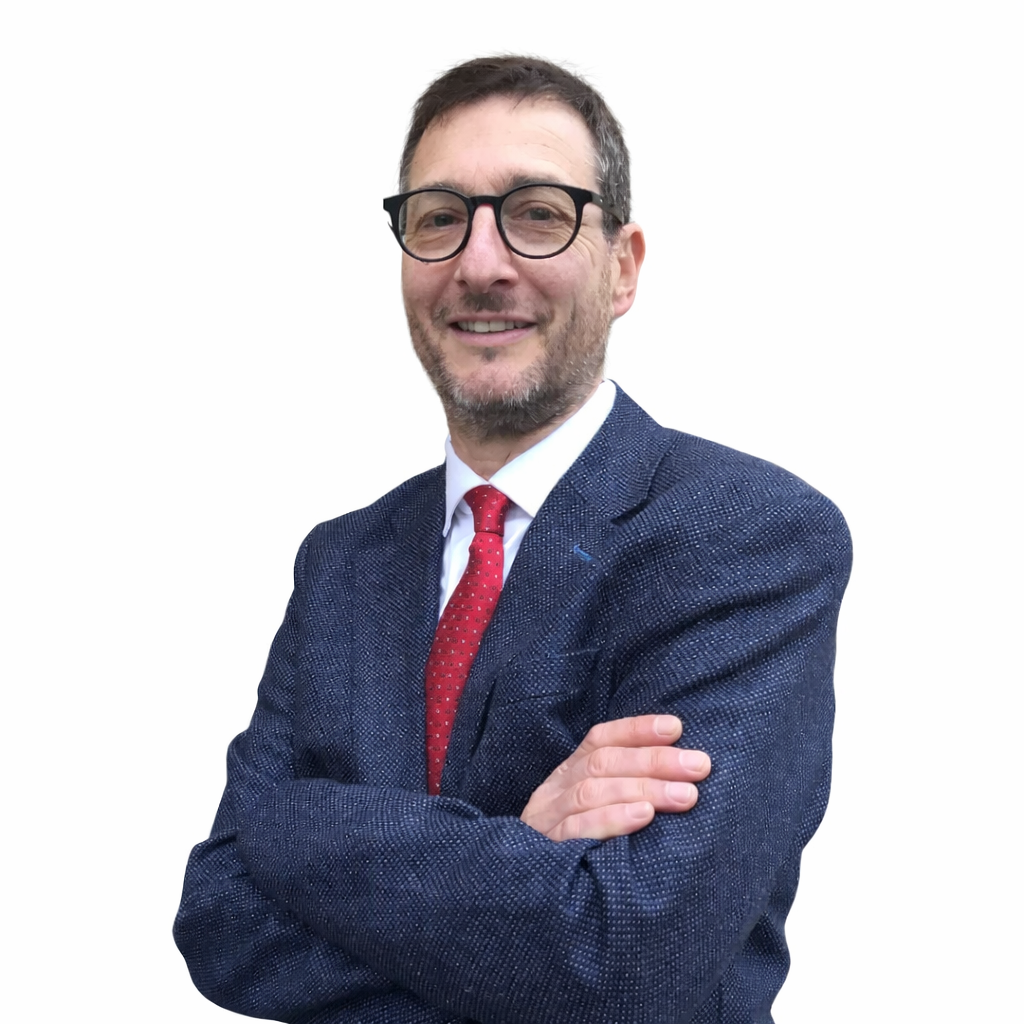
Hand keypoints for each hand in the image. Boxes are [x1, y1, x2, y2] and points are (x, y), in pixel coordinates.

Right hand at [519, 715, 710, 841]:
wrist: (521, 897)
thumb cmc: (577, 851)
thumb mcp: (594, 812)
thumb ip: (623, 790)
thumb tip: (680, 776)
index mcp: (567, 774)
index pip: (601, 740)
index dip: (637, 730)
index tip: (676, 728)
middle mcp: (555, 790)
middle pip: (603, 763)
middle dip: (655, 761)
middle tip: (699, 766)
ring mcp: (547, 820)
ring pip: (592, 791)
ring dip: (643, 789)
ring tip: (685, 795)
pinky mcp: (546, 851)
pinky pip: (577, 830)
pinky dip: (611, 819)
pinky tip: (643, 817)